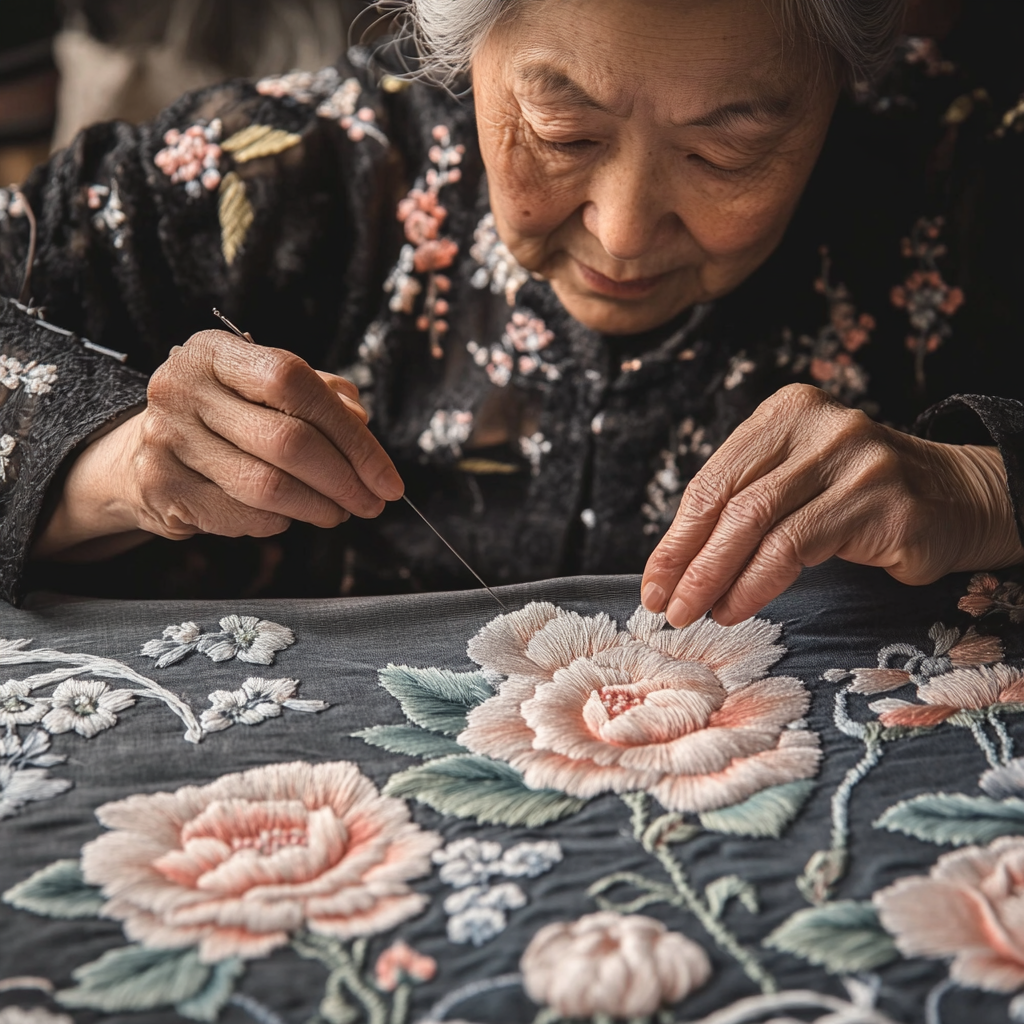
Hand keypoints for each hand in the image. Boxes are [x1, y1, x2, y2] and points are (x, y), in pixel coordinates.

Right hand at [34, 330, 402, 557]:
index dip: (352, 436)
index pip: (296, 384)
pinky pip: (242, 516)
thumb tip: (362, 424)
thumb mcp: (269, 391)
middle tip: (373, 503)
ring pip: (267, 486)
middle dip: (345, 481)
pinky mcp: (161, 487)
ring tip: (340, 512)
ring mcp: (165, 438)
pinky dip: (279, 523)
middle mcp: (182, 388)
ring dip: (319, 508)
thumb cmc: (227, 418)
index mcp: (215, 351)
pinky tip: (288, 516)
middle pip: (287, 440)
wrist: (143, 455)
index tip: (387, 477)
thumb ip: (322, 397)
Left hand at [641, 384, 1023, 626]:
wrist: (957, 499)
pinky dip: (756, 583)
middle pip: (730, 501)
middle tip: (665, 606)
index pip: (713, 479)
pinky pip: (797, 547)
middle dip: (688, 561)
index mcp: (786, 413)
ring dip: (715, 578)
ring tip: (695, 613)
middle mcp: (820, 427)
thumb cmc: (856, 500)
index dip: (677, 536)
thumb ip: (743, 504)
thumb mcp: (794, 484)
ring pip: (758, 523)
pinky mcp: (882, 503)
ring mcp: (855, 461)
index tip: (654, 581)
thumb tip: (675, 564)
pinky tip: (736, 607)